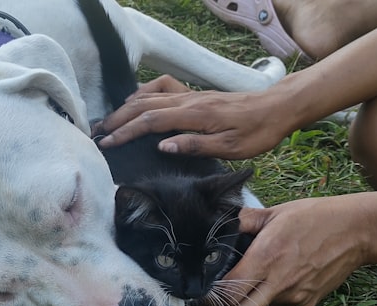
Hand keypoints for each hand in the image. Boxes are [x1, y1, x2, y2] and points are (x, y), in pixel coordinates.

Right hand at [96, 75, 298, 158]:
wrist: (277, 108)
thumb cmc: (258, 132)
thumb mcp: (230, 147)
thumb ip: (194, 145)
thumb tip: (161, 145)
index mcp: (195, 115)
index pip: (151, 121)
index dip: (126, 132)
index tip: (108, 144)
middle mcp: (189, 100)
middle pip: (143, 105)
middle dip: (117, 120)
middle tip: (98, 135)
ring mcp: (191, 94)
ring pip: (150, 95)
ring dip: (126, 107)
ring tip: (109, 122)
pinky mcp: (196, 94)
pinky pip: (163, 88)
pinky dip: (144, 93)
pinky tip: (137, 102)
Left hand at [215, 196, 373, 305]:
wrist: (359, 230)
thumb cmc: (315, 217)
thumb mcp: (275, 212)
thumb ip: (244, 220)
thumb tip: (219, 221)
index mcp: (265, 258)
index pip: (228, 289)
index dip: (210, 295)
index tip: (202, 292)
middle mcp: (278, 283)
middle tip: (212, 304)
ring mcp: (295, 296)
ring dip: (250, 301)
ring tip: (251, 281)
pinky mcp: (308, 303)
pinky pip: (282, 305)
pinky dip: (274, 297)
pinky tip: (279, 278)